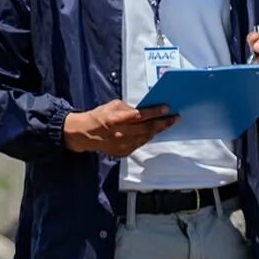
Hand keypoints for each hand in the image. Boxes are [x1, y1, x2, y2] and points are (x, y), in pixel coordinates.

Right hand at [63, 100, 177, 157]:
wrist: (84, 135)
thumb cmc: (98, 117)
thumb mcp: (111, 106)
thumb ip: (128, 108)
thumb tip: (144, 110)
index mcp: (116, 120)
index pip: (140, 115)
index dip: (155, 112)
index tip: (166, 108)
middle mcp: (120, 134)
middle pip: (147, 128)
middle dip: (163, 122)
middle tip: (174, 118)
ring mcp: (122, 145)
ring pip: (146, 137)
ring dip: (157, 130)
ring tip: (166, 124)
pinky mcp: (123, 152)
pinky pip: (140, 144)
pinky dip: (147, 137)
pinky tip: (151, 132)